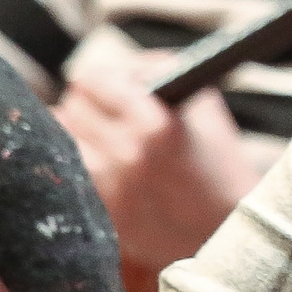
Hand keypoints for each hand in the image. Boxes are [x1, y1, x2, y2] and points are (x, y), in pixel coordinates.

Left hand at [53, 64, 261, 266]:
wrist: (228, 225)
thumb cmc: (217, 156)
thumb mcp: (200, 100)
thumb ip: (155, 70)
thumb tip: (115, 67)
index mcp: (154, 124)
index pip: (92, 80)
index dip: (102, 78)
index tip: (108, 83)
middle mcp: (127, 156)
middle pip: (72, 106)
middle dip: (89, 103)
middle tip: (103, 108)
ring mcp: (112, 188)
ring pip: (63, 138)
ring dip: (79, 131)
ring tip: (99, 134)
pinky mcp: (103, 212)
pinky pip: (70, 170)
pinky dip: (80, 161)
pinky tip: (99, 160)